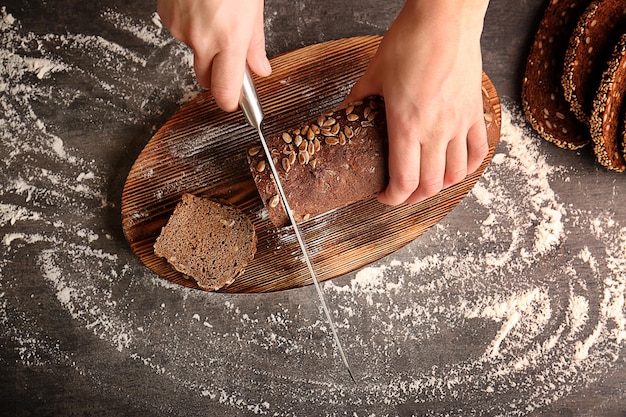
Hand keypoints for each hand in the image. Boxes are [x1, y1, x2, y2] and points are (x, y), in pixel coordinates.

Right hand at [157, 0, 271, 110]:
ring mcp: (181, 30)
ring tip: (215, 16)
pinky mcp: (167, 18)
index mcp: (229, 38)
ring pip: (194, 52)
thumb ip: (255, 42)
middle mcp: (202, 39)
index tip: (234, 102)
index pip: (225, 90)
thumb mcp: (252, 6)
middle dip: (217, 74)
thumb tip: (260, 68)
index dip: (230, 102)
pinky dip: (191, 25)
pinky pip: (181, 33)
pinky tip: (200, 8)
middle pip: (206, 79)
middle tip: (228, 54)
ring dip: (204, 44)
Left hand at [342, 0, 489, 204]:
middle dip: (413, 197)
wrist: (445, 19)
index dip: (393, 199)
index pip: (404, 181)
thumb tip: (343, 115)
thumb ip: (357, 101)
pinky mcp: (475, 111)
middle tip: (401, 193)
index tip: (384, 196)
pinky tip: (457, 166)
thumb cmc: (410, 42)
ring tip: (427, 183)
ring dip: (440, 186)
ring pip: (457, 174)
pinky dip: (469, 166)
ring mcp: (459, 122)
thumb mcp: (373, 75)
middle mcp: (436, 130)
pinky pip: (479, 150)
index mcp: (407, 126)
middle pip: (431, 185)